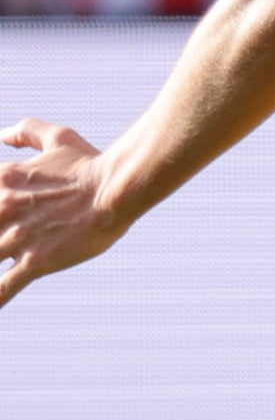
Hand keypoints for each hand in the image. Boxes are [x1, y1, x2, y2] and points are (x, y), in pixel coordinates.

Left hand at [0, 120, 123, 311]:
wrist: (117, 189)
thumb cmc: (90, 164)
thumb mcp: (58, 138)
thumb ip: (27, 132)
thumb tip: (3, 135)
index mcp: (2, 180)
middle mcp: (3, 210)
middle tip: (1, 235)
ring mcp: (18, 238)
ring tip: (0, 258)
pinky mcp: (36, 262)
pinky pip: (5, 287)